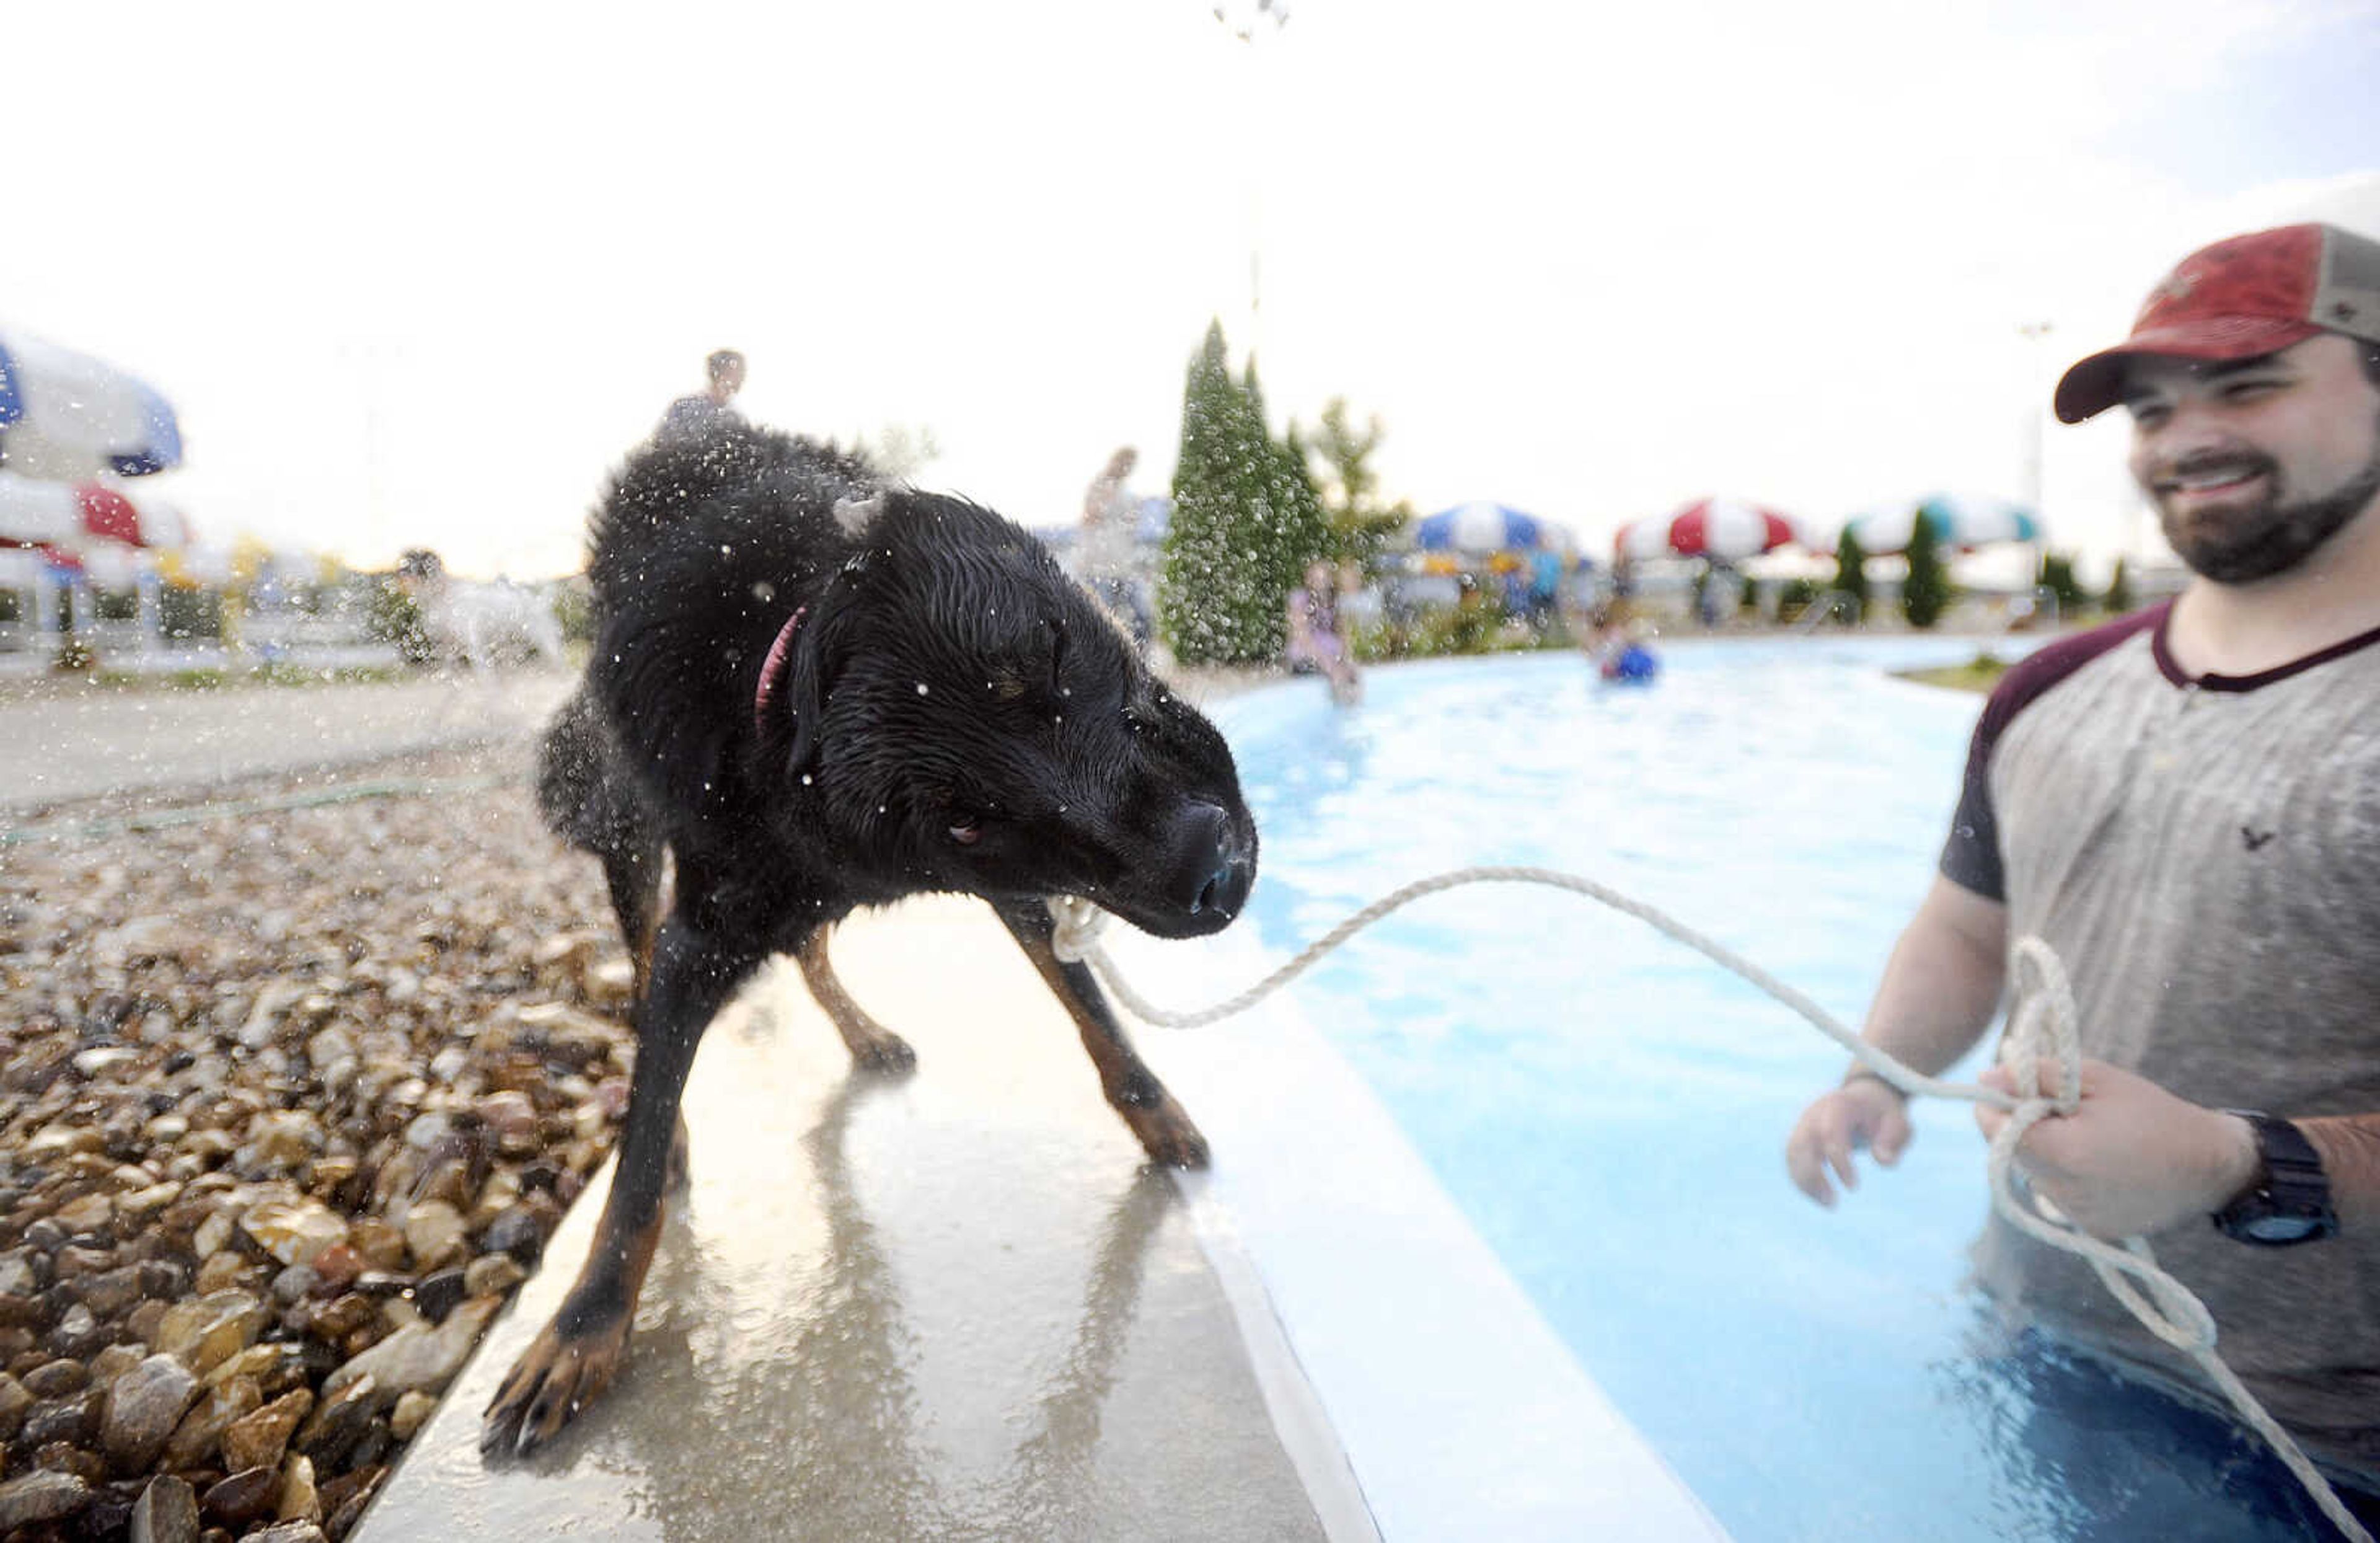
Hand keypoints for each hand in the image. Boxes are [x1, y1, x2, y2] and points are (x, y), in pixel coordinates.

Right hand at [1787, 1075, 1913, 1207]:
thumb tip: (1883, 1161)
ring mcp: (1804, 1123)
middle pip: (1802, 1143)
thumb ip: (1893, 1140)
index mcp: (1840, 1104)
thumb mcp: (1898, 1122)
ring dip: (1804, 1182)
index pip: (1830, 1132)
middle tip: (1832, 1203)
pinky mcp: (1800, 1135)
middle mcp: (1816, 1112)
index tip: (1854, 1187)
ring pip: (1792, 1153)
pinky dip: (1802, 1180)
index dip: (1839, 1161)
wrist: (1865, 1098)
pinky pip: (1793, 1159)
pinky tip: (1820, 1197)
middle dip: (1812, 1175)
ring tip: (1828, 1204)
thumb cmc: (1883, 1114)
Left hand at [1974, 1058, 2259, 1239]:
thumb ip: (2038, 1077)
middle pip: (2011, 1151)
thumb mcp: (2096, 1080)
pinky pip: (2058, 1194)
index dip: (1998, 1104)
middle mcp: (2063, 1192)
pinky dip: (2066, 1175)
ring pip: (2034, 1173)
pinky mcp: (2092, 1229)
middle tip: (2061, 1107)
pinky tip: (2100, 1161)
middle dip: (2023, 1125)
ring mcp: (2077, 1215)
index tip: (2017, 1087)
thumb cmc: (2154, 1113)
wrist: (2211, 1166)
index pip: (1994, 1128)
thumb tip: (1986, 1078)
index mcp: (2063, 1152)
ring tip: (2090, 1135)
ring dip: (2045, 1150)